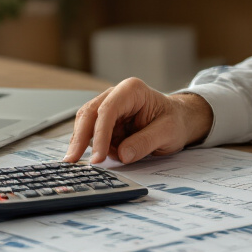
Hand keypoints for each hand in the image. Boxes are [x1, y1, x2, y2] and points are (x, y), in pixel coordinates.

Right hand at [63, 77, 213, 164]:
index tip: (98, 157)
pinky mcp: (106, 122)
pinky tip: (101, 157)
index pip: (108, 110)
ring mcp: (109, 108)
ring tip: (99, 161)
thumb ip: (146, 142)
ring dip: (87, 144)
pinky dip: (94, 148)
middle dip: (80, 138)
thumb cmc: (175, 121)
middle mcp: (116, 95)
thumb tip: (123, 154)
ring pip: (86, 125)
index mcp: (132, 90)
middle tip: (73, 160)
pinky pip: (93, 135)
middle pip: (89, 114)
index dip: (100, 134)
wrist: (178, 121)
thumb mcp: (168, 132)